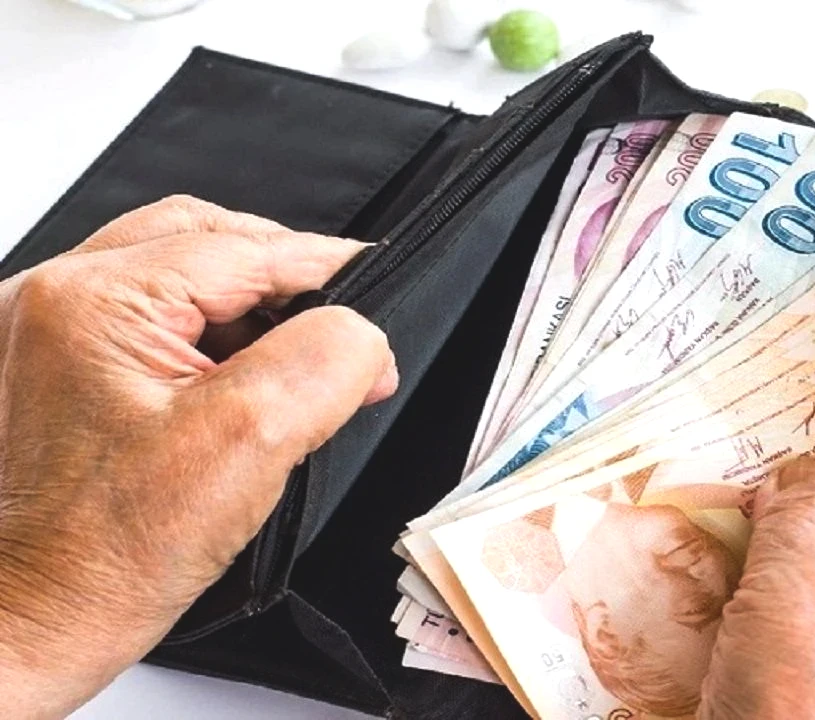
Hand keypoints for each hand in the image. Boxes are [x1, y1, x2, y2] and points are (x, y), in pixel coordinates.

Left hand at [0, 196, 397, 717]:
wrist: (33, 621)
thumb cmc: (105, 555)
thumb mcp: (251, 445)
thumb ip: (325, 363)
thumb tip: (361, 335)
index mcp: (95, 301)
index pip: (244, 248)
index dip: (326, 266)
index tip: (377, 282)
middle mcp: (57, 301)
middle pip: (206, 240)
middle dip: (281, 275)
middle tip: (335, 328)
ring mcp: (49, 332)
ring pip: (179, 273)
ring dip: (246, 306)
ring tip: (287, 367)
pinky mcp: (58, 366)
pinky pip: (151, 316)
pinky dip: (207, 334)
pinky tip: (237, 385)